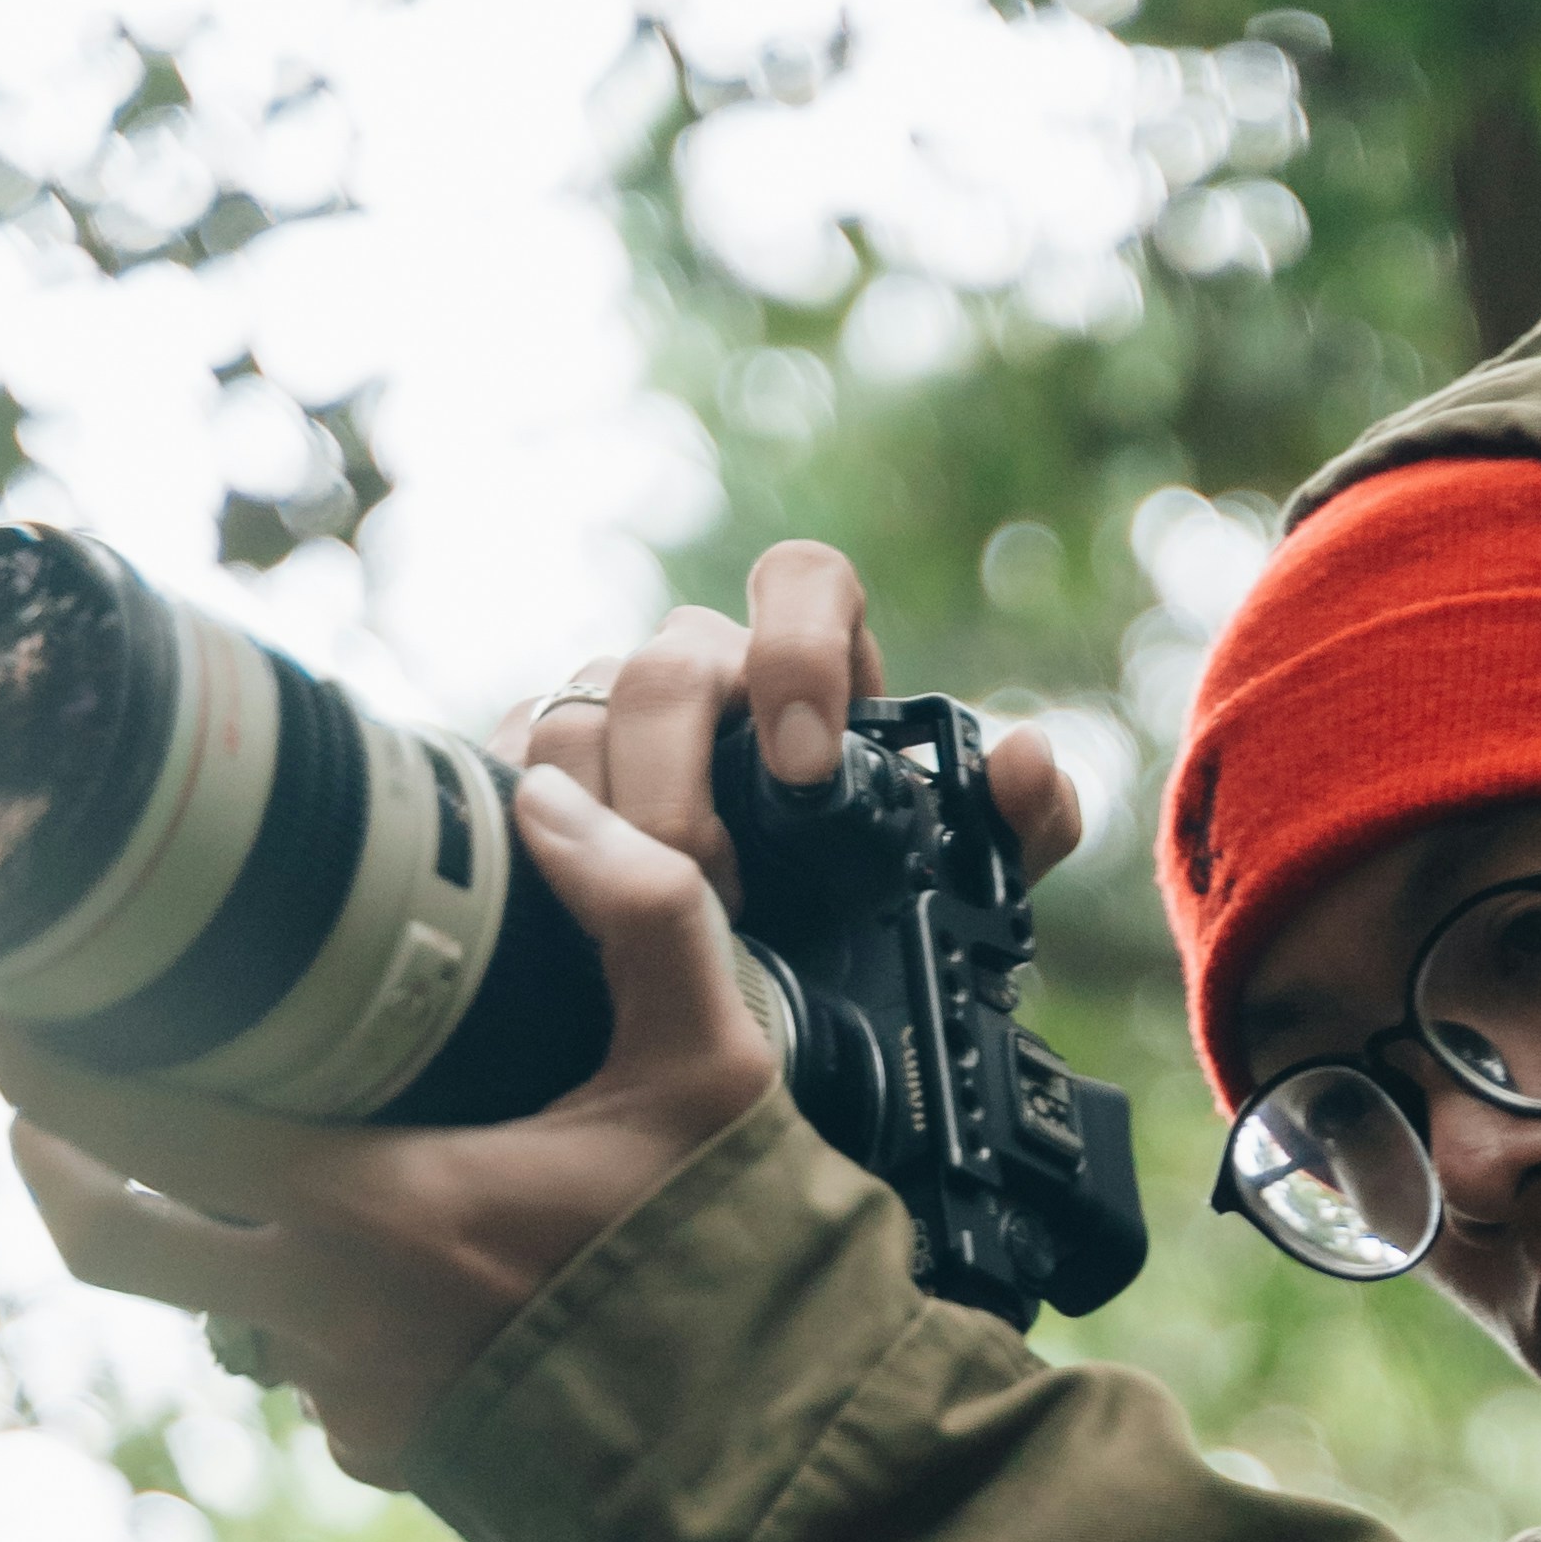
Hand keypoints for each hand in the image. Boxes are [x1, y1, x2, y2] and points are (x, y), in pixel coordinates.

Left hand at [0, 542, 1079, 1484]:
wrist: (796, 1486)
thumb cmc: (755, 1273)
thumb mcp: (716, 1066)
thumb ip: (640, 910)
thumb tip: (546, 799)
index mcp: (374, 1211)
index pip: (137, 1131)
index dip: (35, 1067)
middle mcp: (332, 1322)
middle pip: (111, 1243)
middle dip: (47, 1159)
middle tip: (27, 1090)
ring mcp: (359, 1407)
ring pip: (214, 1310)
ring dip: (192, 1234)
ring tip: (205, 1154)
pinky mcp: (403, 1463)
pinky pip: (311, 1370)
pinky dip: (308, 1308)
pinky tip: (366, 1255)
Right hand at [503, 536, 1083, 892]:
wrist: (763, 963)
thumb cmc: (863, 898)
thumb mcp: (964, 879)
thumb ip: (1019, 822)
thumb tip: (1023, 756)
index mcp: (814, 662)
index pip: (803, 579)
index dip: (798, 649)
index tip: (805, 766)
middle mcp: (711, 665)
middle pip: (668, 668)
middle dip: (679, 783)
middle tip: (710, 890)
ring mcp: (616, 703)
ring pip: (580, 712)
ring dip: (605, 817)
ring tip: (642, 915)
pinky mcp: (544, 756)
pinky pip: (516, 755)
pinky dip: (532, 818)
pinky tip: (563, 885)